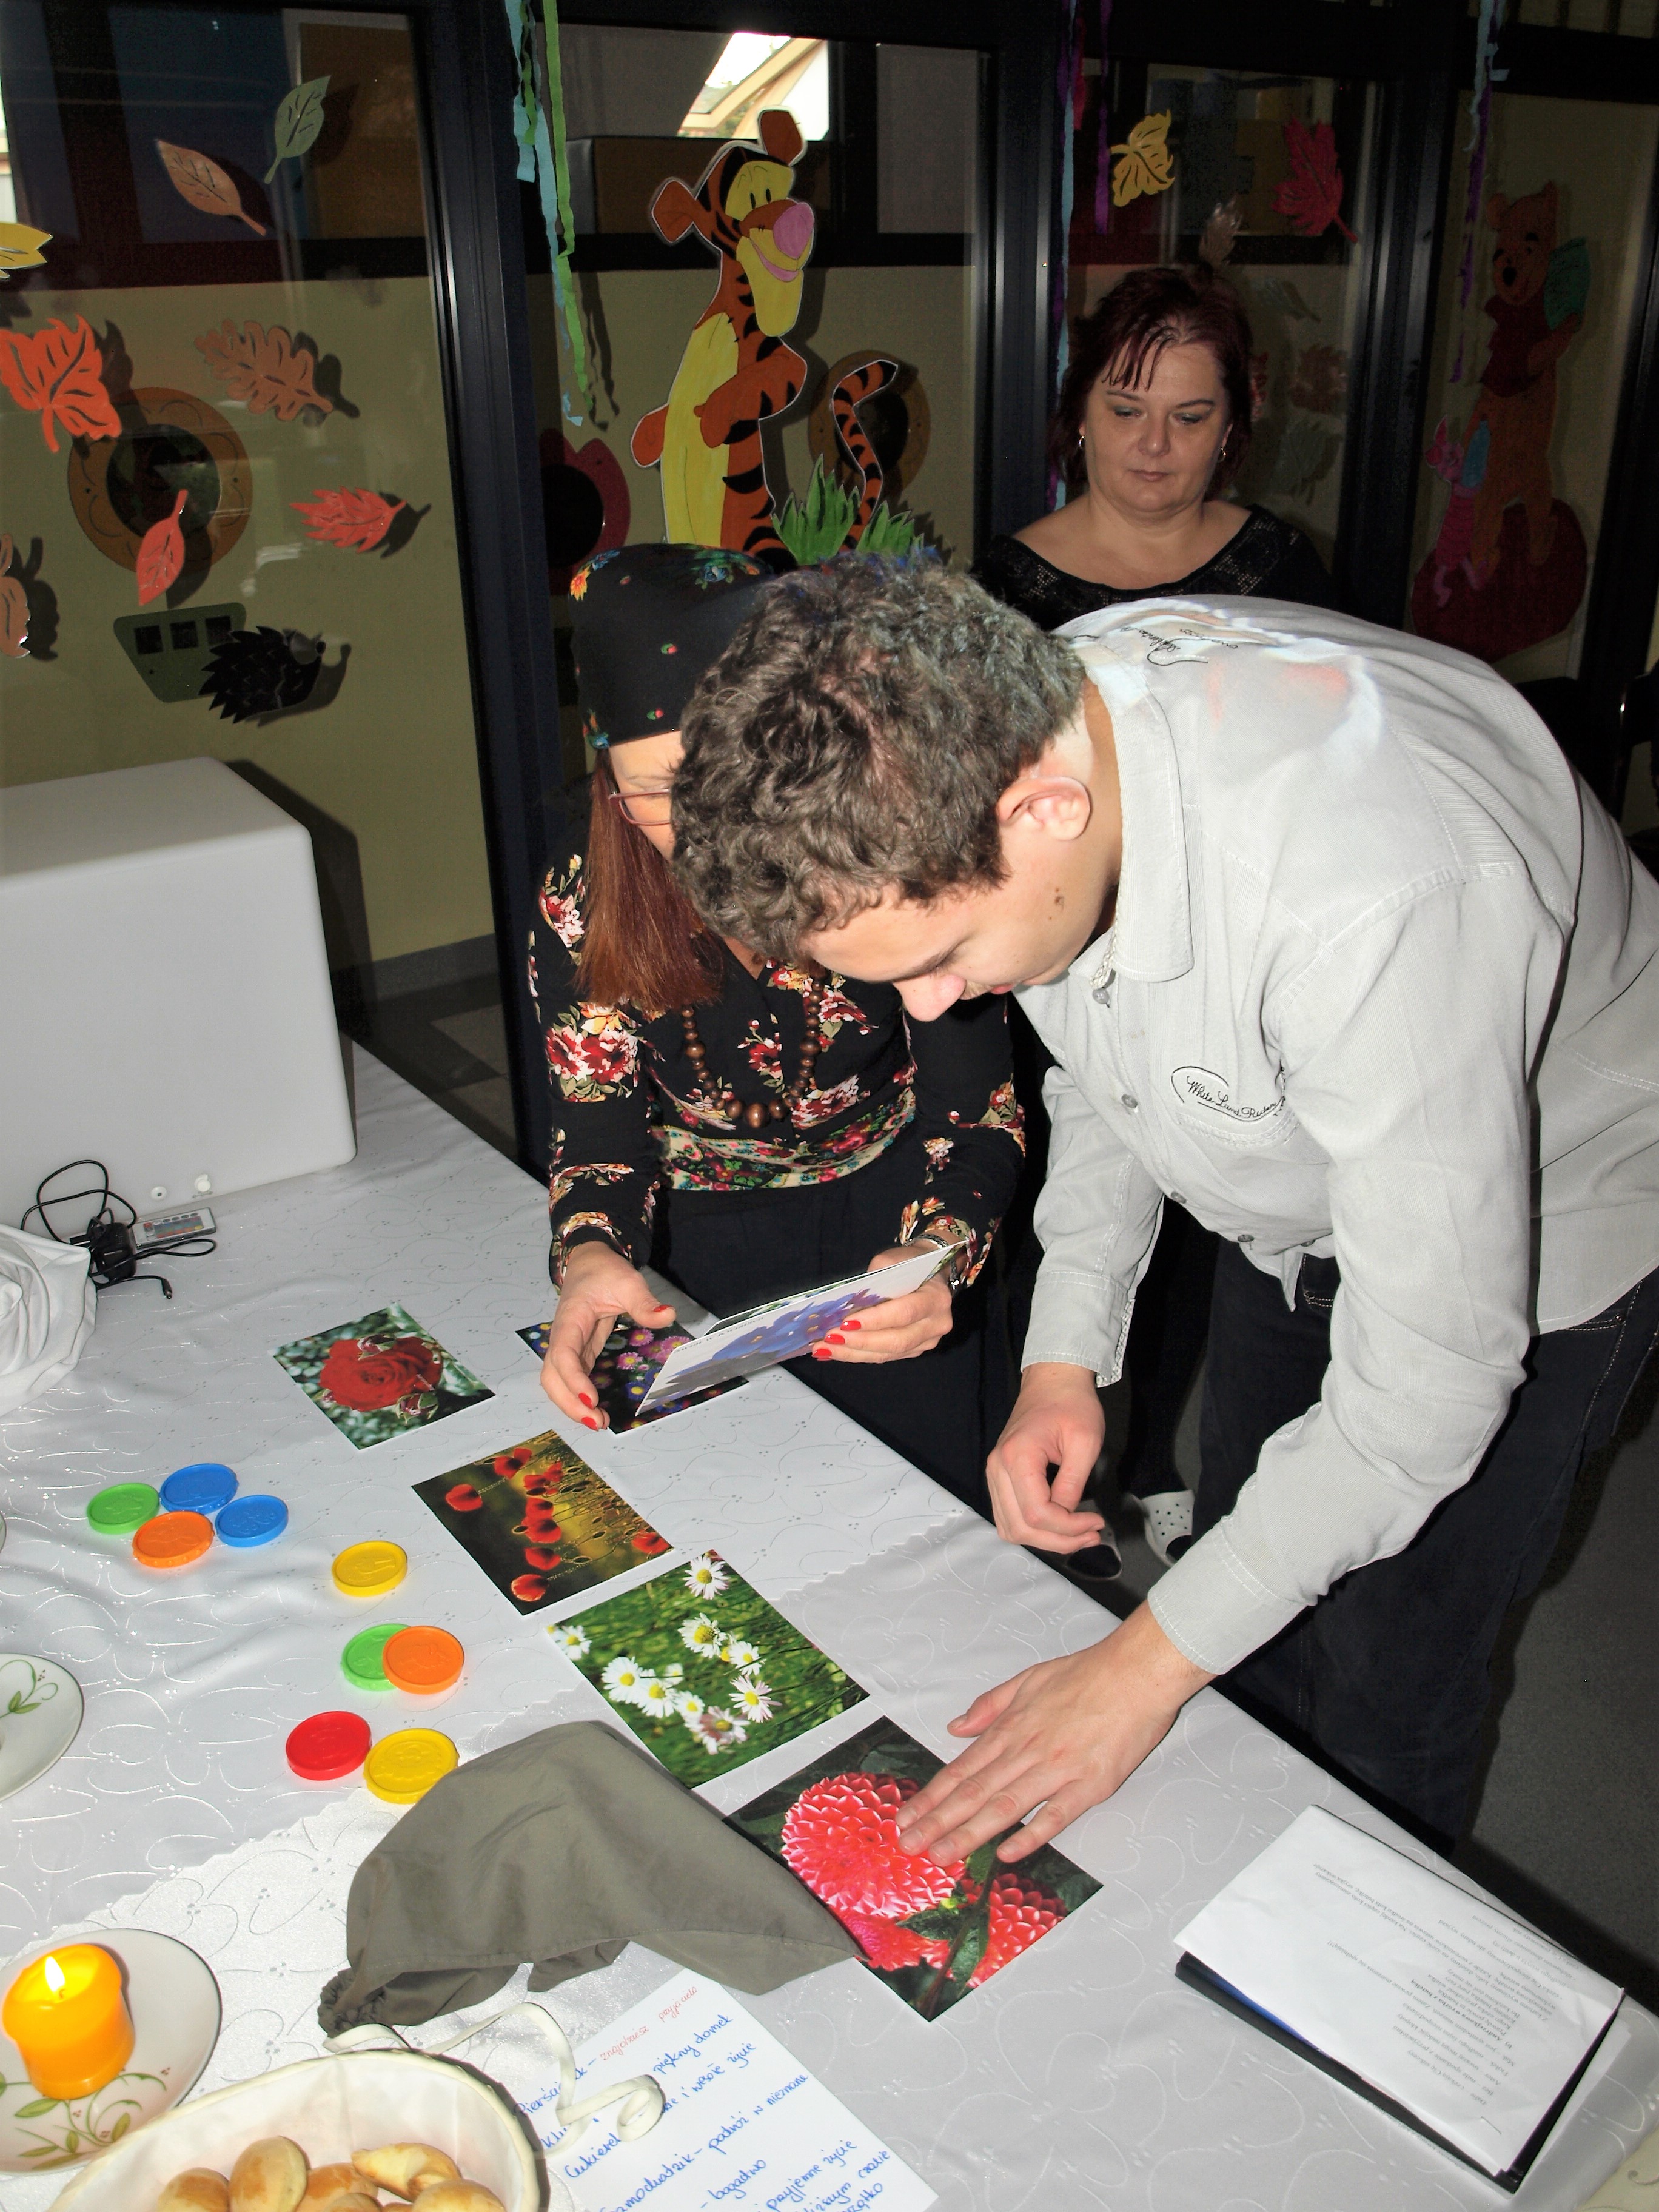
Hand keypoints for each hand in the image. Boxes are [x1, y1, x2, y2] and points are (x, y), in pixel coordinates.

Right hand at [540, 1242, 674, 1429]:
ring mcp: (567, 1347)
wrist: (590, 1262)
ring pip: (556, 1382)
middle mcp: (562, 1337)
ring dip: (571, 1405)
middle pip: (552, 1376)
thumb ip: (644, 1302)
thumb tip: (667, 1315)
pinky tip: (595, 1409)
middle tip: (597, 1421)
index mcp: (570, 1319)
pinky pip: (569, 1380)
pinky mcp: (576, 1353)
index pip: (563, 1354)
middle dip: (569, 1402)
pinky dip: (577, 1398)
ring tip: (598, 1421)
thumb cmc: (604, 1272)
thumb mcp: (628, 1281)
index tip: (592, 1398)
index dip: (574, 1379)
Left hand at [812, 1244, 952, 1364]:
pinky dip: (858, 1355)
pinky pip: (885, 1356)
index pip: (904, 1313)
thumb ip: (874, 1280)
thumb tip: (847, 1303)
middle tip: (828, 1338)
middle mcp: (937, 1323)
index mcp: (936, 1298)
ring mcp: (928, 1341)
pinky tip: (835, 1351)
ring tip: (824, 1348)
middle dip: (859, 1341)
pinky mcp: (915, 1350)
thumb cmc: (908, 1264)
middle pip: (896, 1340)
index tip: (845, 1323)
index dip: (874, 1320)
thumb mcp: (891, 1261)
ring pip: (888, 1353)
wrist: (930, 1273)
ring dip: (853, 1353)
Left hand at [894, 1604, 1211, 1863]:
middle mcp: (1026, 1752)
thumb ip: (990, 1706)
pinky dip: (1030, 1834)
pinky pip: (1054, 1816)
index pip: (961, 1770)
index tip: (906, 1817)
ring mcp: (1056, 1770)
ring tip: (941, 1855)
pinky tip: (1007, 1852)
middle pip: (973, 1793)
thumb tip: (956, 1727)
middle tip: (909, 1846)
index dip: (931, 1797)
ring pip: (1004, 1807)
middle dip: (937, 1822)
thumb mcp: (1028, 1679)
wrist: (1135, 1673)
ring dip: (969, 1833)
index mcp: (1010, 1728)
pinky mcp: (1088, 1785)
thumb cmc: (1085, 1674)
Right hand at [985, 1363, 1106, 1552]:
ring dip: (1044, 1540)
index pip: (1037, 1513)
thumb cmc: (1072, 1405)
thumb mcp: (1084, 1443)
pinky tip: (1058, 1526)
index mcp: (1018, 1457)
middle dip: (1059, 1540)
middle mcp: (998, 1468)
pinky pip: (1008, 1516)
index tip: (1096, 1522)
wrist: (1053, 1381)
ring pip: (1010, 1527)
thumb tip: (1069, 1518)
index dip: (1069, 1527)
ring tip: (1077, 1535)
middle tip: (1091, 1535)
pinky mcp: (999, 1476)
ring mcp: (995, 1472)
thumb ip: (1073, 1484)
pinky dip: (1031, 1528)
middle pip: (1021, 1526)